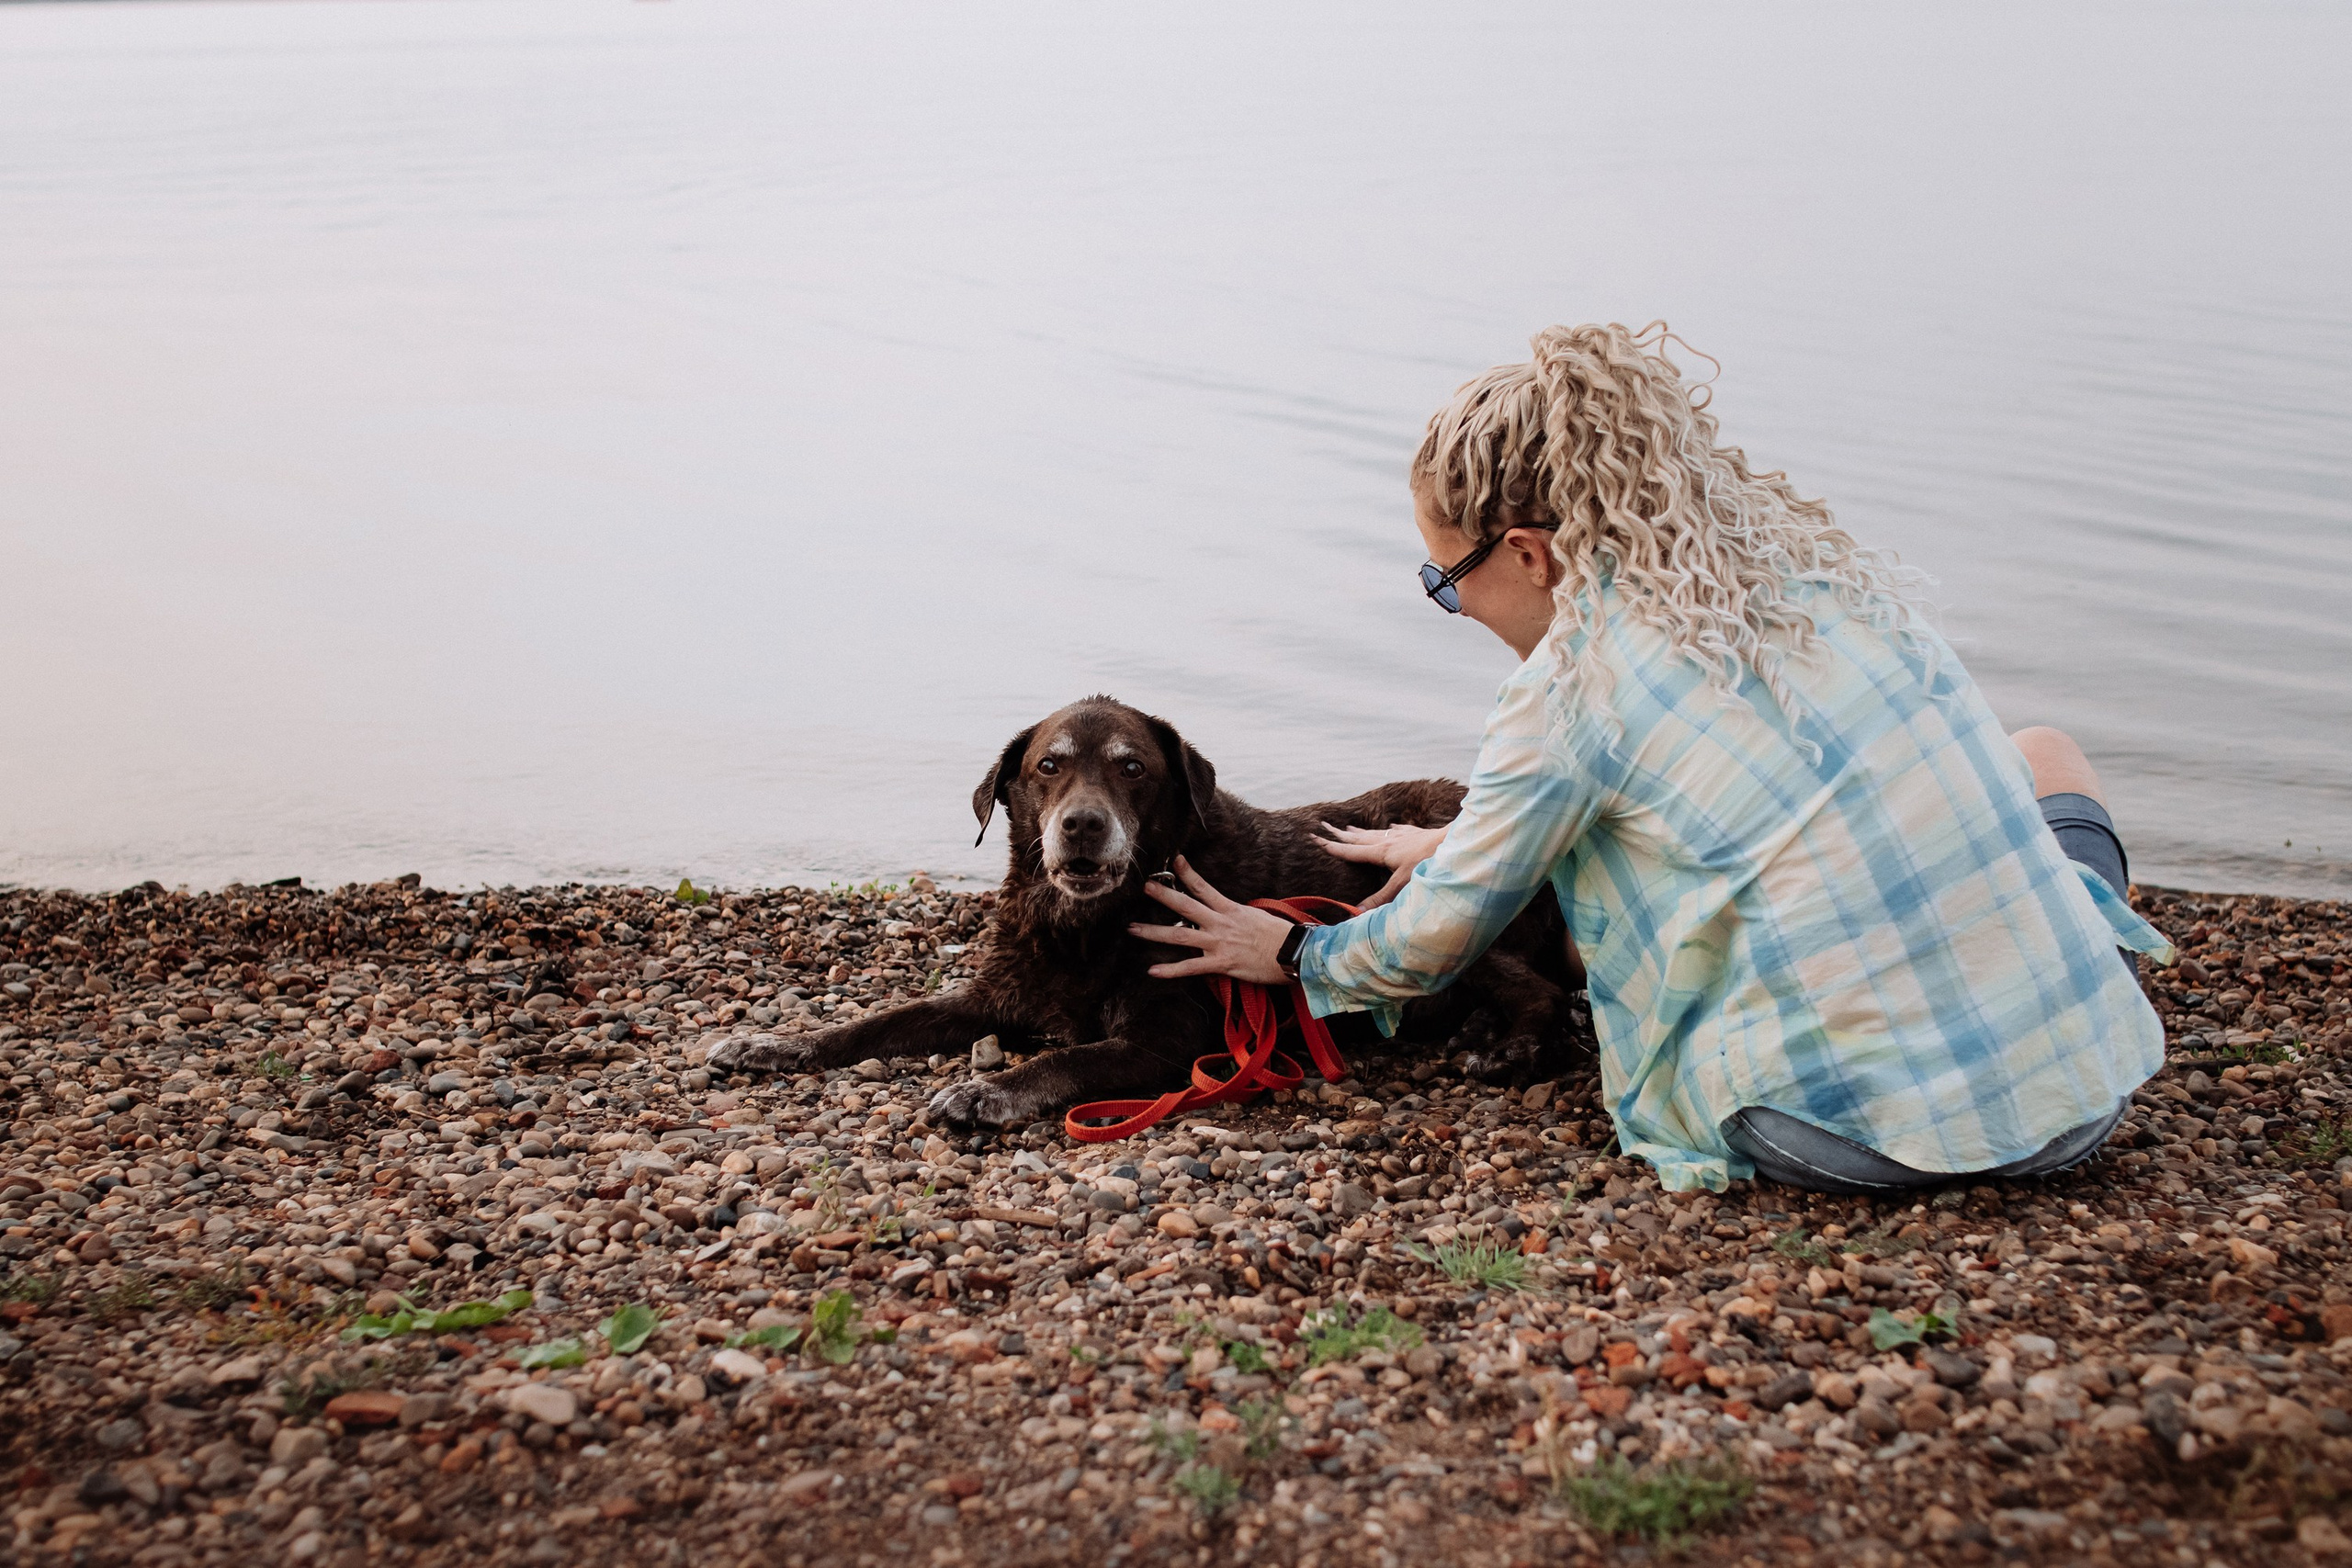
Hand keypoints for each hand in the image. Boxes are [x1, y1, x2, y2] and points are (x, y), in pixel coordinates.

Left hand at [1126, 856, 1294, 983]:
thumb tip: (1229, 914)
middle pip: (1185, 906)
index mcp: (1231, 909)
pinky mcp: (1221, 963)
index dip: (1187, 873)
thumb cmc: (1281, 937)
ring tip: (1132, 929)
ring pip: (1179, 936)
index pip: (1204, 887)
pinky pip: (1191, 967)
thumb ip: (1238, 916)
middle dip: (1163, 895)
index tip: (1173, 860)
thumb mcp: (1258, 918)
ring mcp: (1219, 943)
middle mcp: (1221, 923)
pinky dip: (1170, 970)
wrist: (1295, 953)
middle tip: (1143, 887)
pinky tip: (1152, 972)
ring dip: (1153, 932)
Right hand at [1317, 821, 1448, 907]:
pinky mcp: (1417, 834)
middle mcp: (1389, 841)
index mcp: (1381, 852)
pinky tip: (1391, 828)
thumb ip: (1380, 899)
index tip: (1315, 839)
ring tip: (1349, 827)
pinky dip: (1391, 830)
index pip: (1351, 851)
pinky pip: (1399, 830)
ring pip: (1376, 832)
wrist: (1455, 842)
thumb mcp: (1403, 884)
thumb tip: (1356, 912)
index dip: (1332, 847)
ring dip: (1361, 832)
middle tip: (1324, 826)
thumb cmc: (1429, 862)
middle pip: (1359, 837)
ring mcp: (1403, 836)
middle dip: (1340, 834)